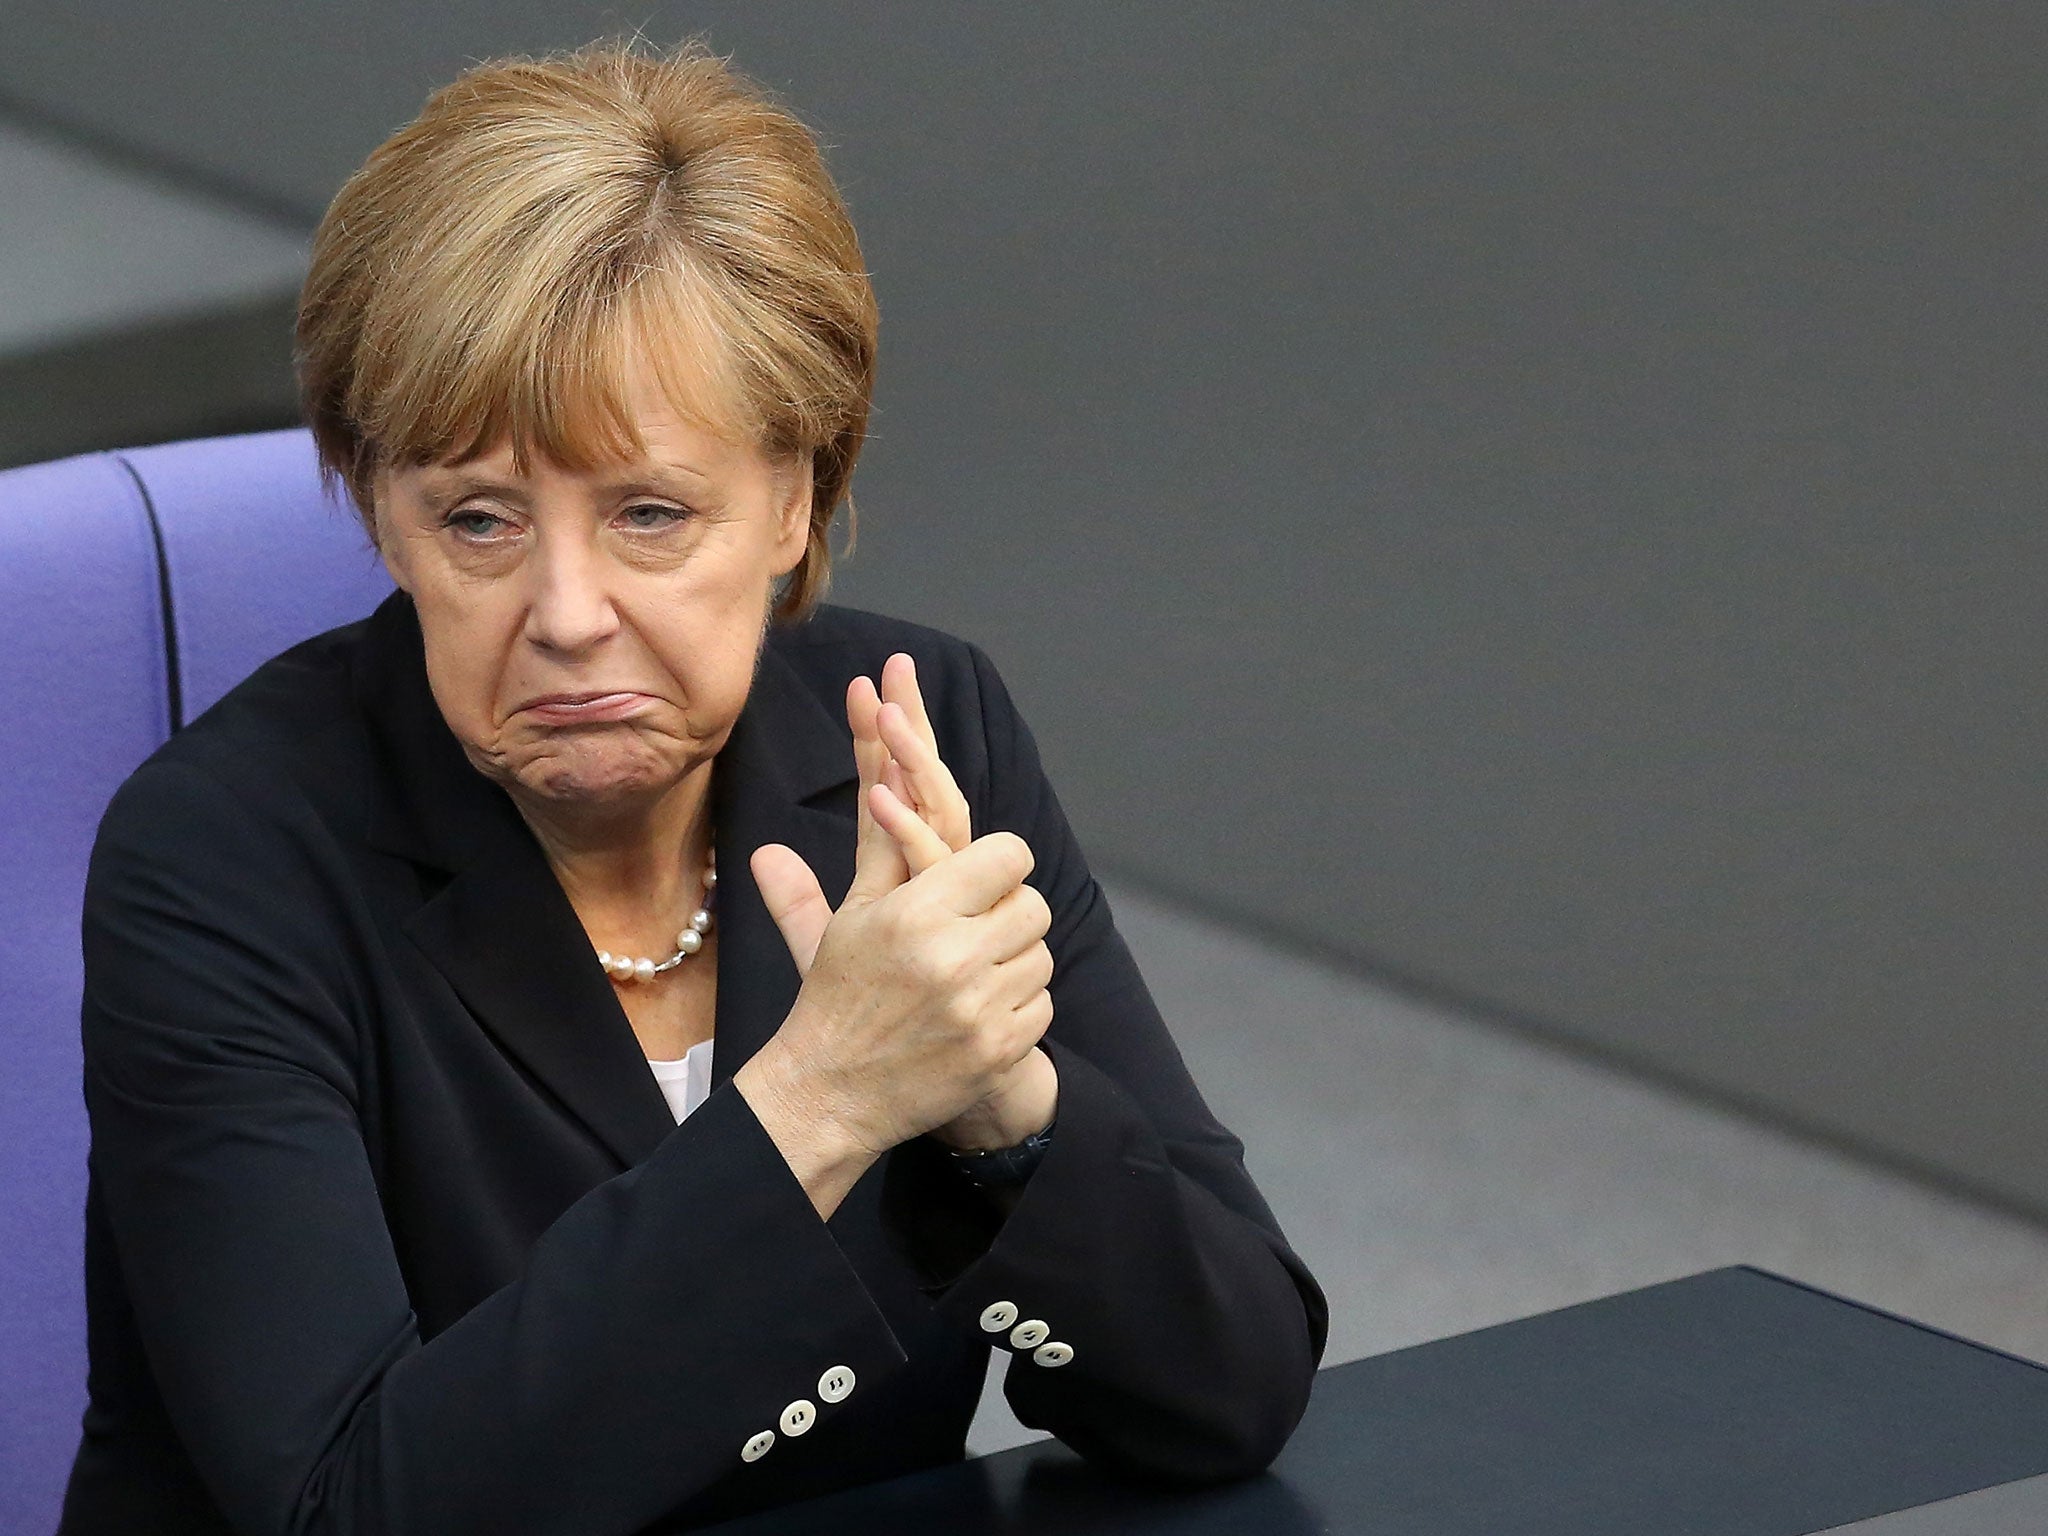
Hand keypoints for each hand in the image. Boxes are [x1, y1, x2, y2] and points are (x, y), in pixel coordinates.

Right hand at [734, 656, 1053, 1209]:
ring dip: (1014, 959)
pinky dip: (1017, 1004)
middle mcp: (953, 959)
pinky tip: (977, 1009)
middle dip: (1008, 912)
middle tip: (976, 927)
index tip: (983, 877)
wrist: (830, 1092)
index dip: (1000, 863)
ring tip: (971, 970)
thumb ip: (879, 844)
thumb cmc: (838, 995)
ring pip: (1041, 955)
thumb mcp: (852, 915)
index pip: (1009, 856)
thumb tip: (877, 775)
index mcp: (916, 914)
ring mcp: (980, 1010)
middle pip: (1034, 905)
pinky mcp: (999, 1051)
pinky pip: (1041, 1004)